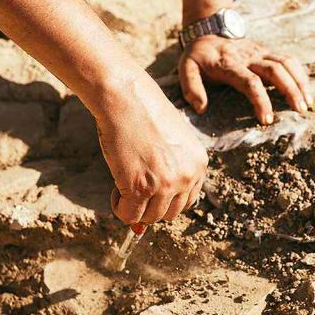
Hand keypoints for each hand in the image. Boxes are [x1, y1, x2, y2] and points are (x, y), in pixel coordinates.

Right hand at [94, 73, 207, 225]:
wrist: (126, 98)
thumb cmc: (144, 113)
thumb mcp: (170, 141)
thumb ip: (169, 170)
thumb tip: (152, 207)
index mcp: (199, 164)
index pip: (188, 200)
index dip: (167, 200)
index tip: (152, 192)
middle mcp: (187, 176)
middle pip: (170, 213)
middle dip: (151, 207)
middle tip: (135, 190)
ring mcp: (165, 184)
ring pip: (150, 217)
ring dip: (135, 209)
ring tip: (123, 187)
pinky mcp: (140, 188)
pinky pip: (129, 215)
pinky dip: (120, 209)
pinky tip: (115, 191)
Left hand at [179, 36, 311, 123]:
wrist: (208, 30)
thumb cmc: (198, 57)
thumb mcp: (186, 68)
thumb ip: (191, 88)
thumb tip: (201, 108)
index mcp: (230, 64)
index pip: (250, 82)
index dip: (261, 101)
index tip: (267, 120)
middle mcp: (249, 56)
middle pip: (276, 70)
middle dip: (290, 90)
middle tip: (299, 111)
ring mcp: (261, 52)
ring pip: (286, 63)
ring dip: (299, 82)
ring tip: (307, 103)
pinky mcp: (268, 51)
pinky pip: (289, 60)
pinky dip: (300, 74)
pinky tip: (306, 90)